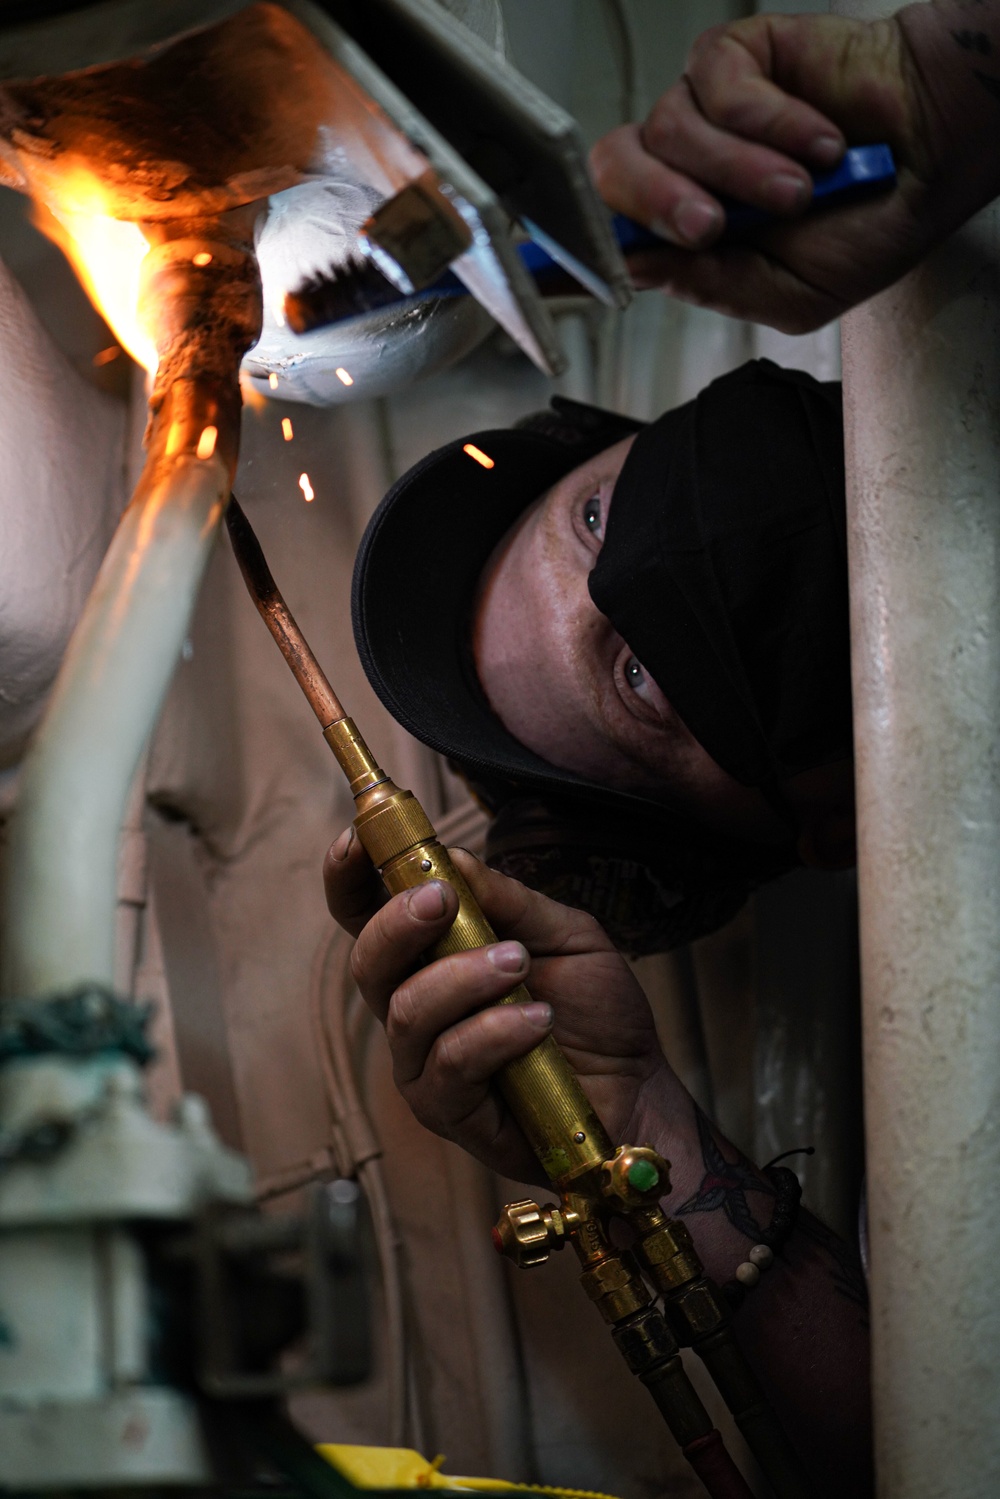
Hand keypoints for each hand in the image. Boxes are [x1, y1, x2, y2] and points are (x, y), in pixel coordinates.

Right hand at [323, 829, 679, 1183]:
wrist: (637, 1087)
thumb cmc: (595, 1010)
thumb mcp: (565, 935)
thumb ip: (508, 900)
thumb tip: (452, 858)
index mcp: (432, 956)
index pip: (366, 914)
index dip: (348, 876)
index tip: (355, 838)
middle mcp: (415, 1006)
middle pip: (367, 960)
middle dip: (398, 921)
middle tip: (443, 899)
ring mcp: (423, 1062)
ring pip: (408, 1010)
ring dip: (464, 977)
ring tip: (520, 964)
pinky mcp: (446, 1109)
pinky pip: (449, 1063)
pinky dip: (495, 1032)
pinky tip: (538, 1020)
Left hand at [590, 7, 999, 331]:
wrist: (935, 157)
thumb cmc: (868, 225)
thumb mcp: (790, 291)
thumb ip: (713, 283)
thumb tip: (641, 268)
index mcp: (686, 231)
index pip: (606, 234)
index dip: (566, 248)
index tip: (540, 266)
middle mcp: (683, 169)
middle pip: (614, 173)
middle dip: (660, 205)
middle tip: (715, 226)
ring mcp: (705, 111)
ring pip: (668, 132)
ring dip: (739, 170)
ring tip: (801, 191)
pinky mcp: (737, 58)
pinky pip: (719, 85)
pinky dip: (771, 121)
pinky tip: (818, 142)